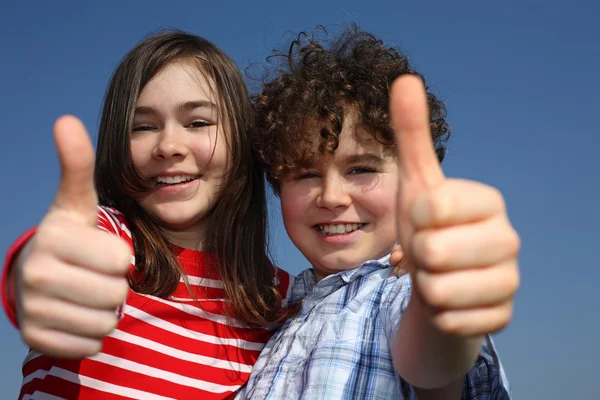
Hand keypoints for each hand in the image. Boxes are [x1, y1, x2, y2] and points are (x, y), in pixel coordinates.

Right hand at [16, 116, 130, 357]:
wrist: (37, 278)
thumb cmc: (71, 238)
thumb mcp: (76, 202)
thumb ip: (76, 165)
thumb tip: (66, 120)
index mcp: (53, 239)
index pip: (119, 261)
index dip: (119, 258)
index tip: (99, 251)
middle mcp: (36, 275)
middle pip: (115, 293)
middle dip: (114, 286)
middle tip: (93, 275)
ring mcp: (32, 310)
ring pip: (105, 321)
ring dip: (105, 310)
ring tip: (86, 293)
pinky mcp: (35, 339)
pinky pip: (91, 344)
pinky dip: (91, 334)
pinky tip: (75, 315)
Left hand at [390, 76, 519, 335]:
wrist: (436, 280)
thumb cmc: (426, 228)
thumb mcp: (414, 181)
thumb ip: (411, 134)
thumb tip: (404, 79)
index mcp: (490, 201)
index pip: (431, 208)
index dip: (413, 219)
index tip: (422, 221)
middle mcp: (510, 239)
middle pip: (433, 252)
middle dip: (417, 256)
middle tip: (427, 253)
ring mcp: (510, 281)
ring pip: (439, 290)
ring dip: (425, 286)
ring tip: (436, 276)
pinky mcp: (502, 318)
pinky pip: (449, 320)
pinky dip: (436, 314)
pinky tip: (448, 302)